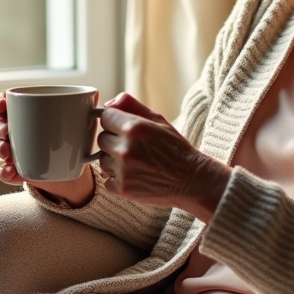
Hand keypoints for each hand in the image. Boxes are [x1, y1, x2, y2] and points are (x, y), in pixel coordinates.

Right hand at [0, 92, 94, 206]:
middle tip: (7, 131)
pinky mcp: (14, 171)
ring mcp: (9, 151)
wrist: (73, 167)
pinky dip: (5, 172)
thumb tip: (94, 94)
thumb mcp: (77, 118)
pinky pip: (2, 172)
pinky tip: (11, 171)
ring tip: (8, 152)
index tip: (3, 104)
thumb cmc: (70, 134)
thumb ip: (83, 105)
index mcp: (21, 111)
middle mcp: (9, 129)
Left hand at [94, 92, 230, 220]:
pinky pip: (106, 180)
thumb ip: (131, 105)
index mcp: (134, 127)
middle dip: (114, 141)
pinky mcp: (122, 189)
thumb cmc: (175, 149)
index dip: (114, 121)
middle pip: (101, 138)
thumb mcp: (158, 120)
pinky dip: (117, 179)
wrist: (191, 180)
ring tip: (135, 162)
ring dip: (113, 160)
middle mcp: (125, 148)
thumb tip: (107, 104)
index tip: (124, 128)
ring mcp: (123, 170)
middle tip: (134, 147)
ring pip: (101, 160)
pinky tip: (134, 176)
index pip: (104, 117)